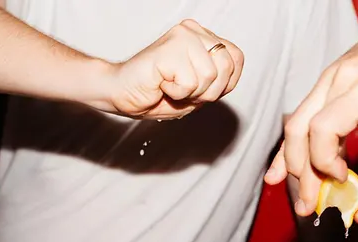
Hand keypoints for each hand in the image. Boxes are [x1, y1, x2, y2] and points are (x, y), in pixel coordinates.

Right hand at [98, 19, 243, 119]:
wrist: (120, 92)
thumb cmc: (155, 93)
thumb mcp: (198, 91)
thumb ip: (219, 79)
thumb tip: (231, 71)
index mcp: (202, 36)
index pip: (236, 58)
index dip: (225, 83)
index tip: (200, 88)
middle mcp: (193, 31)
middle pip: (227, 66)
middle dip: (208, 91)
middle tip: (184, 90)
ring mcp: (181, 37)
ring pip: (210, 75)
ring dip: (191, 93)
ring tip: (171, 86)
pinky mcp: (169, 49)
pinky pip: (190, 83)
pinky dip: (177, 94)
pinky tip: (161, 85)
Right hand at [264, 5, 357, 223]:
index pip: (323, 129)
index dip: (326, 161)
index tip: (343, 179)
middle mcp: (339, 79)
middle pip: (301, 130)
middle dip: (302, 173)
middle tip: (309, 206)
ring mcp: (327, 78)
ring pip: (294, 125)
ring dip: (293, 164)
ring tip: (297, 196)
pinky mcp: (323, 83)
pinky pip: (301, 117)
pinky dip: (295, 147)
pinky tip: (282, 172)